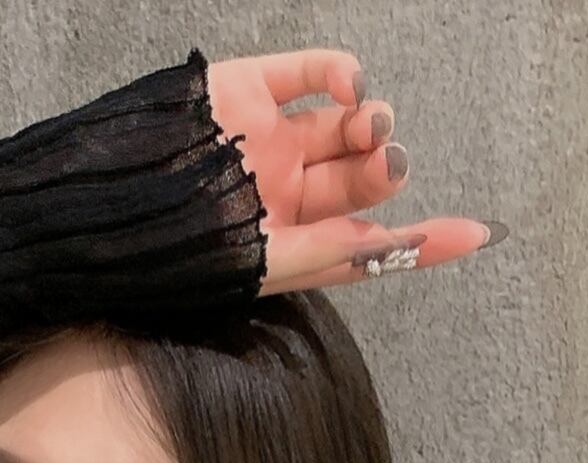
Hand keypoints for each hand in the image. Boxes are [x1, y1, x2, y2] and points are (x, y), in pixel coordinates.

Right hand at [202, 48, 504, 294]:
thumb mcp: (267, 265)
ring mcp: (268, 138)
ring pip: (345, 123)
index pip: (369, 242)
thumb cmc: (182, 250)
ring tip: (370, 124)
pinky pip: (313, 72)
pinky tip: (351, 86)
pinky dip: (343, 73)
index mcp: (288, 244)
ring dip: (372, 122)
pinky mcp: (250, 89)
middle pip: (361, 177)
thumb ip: (337, 253)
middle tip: (391, 161)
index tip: (479, 232)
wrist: (107, 206)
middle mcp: (283, 193)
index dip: (423, 239)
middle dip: (387, 168)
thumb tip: (403, 245)